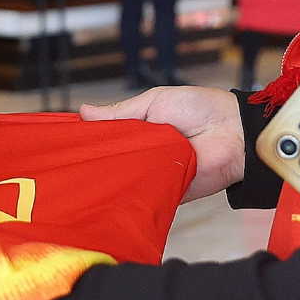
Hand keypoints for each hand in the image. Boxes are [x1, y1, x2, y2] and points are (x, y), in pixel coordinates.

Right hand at [82, 85, 243, 201]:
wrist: (234, 132)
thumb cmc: (199, 108)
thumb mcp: (154, 102)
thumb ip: (121, 113)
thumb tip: (83, 112)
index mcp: (140, 132)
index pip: (109, 140)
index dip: (90, 142)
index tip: (65, 145)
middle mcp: (145, 156)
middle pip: (113, 163)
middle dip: (95, 165)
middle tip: (68, 168)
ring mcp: (155, 176)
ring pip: (126, 181)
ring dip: (111, 180)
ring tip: (82, 182)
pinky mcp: (168, 194)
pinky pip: (146, 197)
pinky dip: (133, 196)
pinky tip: (112, 195)